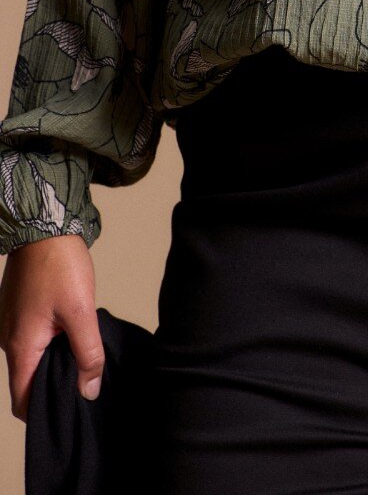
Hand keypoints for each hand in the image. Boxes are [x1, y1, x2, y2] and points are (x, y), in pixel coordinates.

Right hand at [0, 235, 104, 421]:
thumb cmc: (60, 266)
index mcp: (20, 346)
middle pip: (26, 382)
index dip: (44, 412)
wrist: (44, 226)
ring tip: (82, 361)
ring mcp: (11, 324)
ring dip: (53, 365)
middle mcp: (9, 340)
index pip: (22, 400)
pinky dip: (49, 346)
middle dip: (52, 388)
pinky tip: (71, 337)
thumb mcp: (81, 311)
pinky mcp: (18, 311)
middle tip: (84, 384)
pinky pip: (31, 341)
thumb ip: (87, 353)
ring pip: (30, 360)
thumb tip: (89, 390)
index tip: (70, 408)